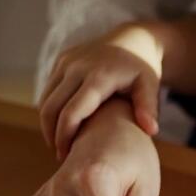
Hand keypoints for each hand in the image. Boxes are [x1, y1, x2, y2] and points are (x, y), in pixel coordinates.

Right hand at [39, 23, 163, 159]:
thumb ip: (149, 107)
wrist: (132, 39)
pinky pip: (48, 91)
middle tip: (62, 156)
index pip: (72, 111)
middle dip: (53, 135)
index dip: (65, 136)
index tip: (69, 157)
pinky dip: (50, 111)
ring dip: (48, 125)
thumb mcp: (150, 85)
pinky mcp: (60, 61)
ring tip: (60, 144)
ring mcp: (66, 61)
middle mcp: (77, 66)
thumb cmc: (142, 68)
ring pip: (45, 100)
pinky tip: (61, 127)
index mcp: (99, 75)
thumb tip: (150, 131)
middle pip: (51, 107)